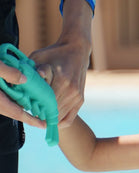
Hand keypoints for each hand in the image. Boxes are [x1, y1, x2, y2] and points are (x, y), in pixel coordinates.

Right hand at [0, 59, 44, 128]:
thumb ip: (9, 73)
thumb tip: (24, 80)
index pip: (18, 114)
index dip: (33, 120)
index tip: (46, 125)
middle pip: (15, 109)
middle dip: (30, 111)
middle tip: (45, 111)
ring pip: (10, 102)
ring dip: (22, 101)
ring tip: (35, 100)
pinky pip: (5, 96)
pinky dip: (14, 93)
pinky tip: (20, 86)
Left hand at [29, 0, 92, 125]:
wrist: (77, 50)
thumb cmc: (54, 53)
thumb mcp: (39, 57)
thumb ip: (32, 72)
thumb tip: (23, 86)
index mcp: (61, 80)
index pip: (46, 102)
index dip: (36, 108)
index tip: (30, 107)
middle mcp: (71, 90)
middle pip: (53, 111)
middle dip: (42, 114)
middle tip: (33, 111)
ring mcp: (77, 96)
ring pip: (60, 117)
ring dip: (49, 118)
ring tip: (41, 114)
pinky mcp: (81, 99)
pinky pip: (70, 118)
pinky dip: (60, 122)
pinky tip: (52, 119)